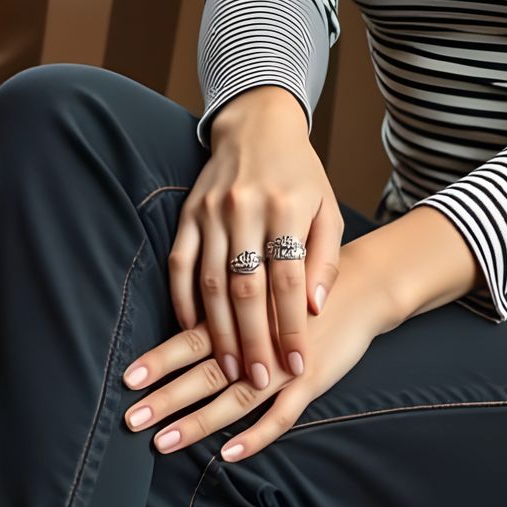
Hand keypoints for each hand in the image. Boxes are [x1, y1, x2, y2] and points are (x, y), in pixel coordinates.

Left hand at [122, 236, 403, 461]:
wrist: (366, 284)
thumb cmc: (308, 283)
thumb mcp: (269, 281)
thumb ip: (233, 300)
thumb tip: (185, 319)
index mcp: (244, 315)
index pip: (192, 340)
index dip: (160, 360)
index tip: (127, 378)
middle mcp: (259, 342)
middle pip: (205, 374)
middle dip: (165, 398)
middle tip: (130, 419)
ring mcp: (286, 365)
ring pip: (235, 399)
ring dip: (197, 422)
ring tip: (161, 442)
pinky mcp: (313, 381)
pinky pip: (281, 415)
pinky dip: (255, 435)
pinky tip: (228, 454)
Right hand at [172, 88, 343, 389]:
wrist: (258, 125)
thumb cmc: (301, 175)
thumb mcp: (327, 209)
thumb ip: (325, 259)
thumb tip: (314, 309)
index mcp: (287, 207)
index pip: (288, 280)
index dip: (290, 327)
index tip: (295, 366)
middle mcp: (246, 209)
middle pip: (247, 288)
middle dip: (253, 341)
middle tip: (259, 381)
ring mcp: (212, 212)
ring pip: (211, 283)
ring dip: (219, 332)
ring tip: (230, 370)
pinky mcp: (187, 214)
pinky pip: (180, 265)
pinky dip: (183, 301)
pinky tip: (192, 333)